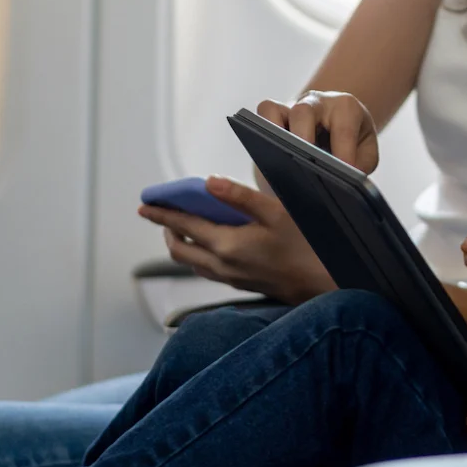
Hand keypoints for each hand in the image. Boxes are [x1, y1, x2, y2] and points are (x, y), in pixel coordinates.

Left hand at [139, 176, 336, 304]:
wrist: (322, 283)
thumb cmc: (304, 245)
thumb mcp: (275, 212)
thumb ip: (240, 196)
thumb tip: (209, 183)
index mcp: (227, 245)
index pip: (183, 226)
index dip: (162, 214)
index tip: (144, 206)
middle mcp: (222, 265)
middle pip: (178, 250)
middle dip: (165, 230)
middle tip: (160, 214)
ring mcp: (229, 278)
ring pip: (190, 262)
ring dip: (180, 244)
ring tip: (180, 226)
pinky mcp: (238, 284)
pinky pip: (205, 269)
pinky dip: (197, 254)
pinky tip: (207, 243)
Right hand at [256, 92, 378, 173]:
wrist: (337, 133)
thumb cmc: (354, 145)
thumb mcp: (366, 157)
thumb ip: (359, 167)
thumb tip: (343, 180)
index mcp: (345, 109)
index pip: (343, 129)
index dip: (342, 154)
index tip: (341, 177)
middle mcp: (317, 102)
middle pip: (303, 113)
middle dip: (302, 141)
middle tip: (305, 168)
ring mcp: (292, 106)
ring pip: (273, 109)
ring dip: (274, 134)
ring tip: (280, 161)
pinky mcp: (274, 116)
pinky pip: (262, 115)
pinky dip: (261, 132)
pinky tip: (269, 159)